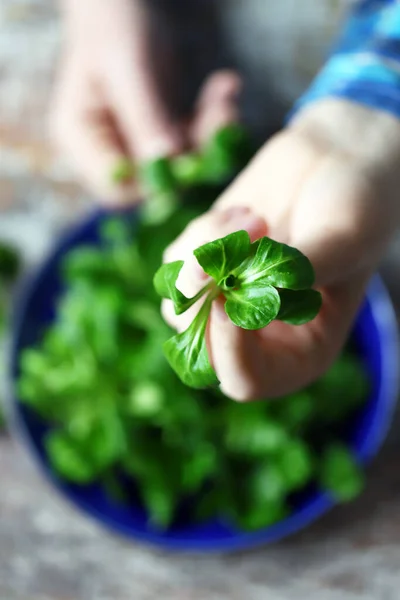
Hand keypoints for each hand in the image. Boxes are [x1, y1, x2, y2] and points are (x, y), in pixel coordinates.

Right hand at [50, 0, 240, 203]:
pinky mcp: (160, 132)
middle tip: (224, 116)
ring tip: (225, 95)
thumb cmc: (113, 23)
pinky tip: (225, 86)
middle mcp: (107, 148)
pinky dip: (212, 118)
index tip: (192, 161)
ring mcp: (135, 142)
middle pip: (155, 180)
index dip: (154, 185)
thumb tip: (170, 163)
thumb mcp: (128, 68)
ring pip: (181, 162)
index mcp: (81, 138)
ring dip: (210, 133)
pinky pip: (193, 140)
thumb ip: (146, 118)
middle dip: (194, 154)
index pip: (116, 187)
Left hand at [163, 99, 399, 399]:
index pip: (246, 380)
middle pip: (199, 347)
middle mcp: (259, 336)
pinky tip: (243, 214)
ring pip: (178, 304)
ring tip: (255, 220)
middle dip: (204, 295)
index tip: (230, 291)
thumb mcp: (341, 240)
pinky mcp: (206, 266)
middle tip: (228, 246)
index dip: (228, 346)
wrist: (337, 160)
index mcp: (301, 352)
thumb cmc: (357, 206)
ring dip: (206, 256)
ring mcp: (227, 301)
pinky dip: (202, 234)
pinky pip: (175, 264)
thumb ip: (295, 271)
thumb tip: (241, 292)